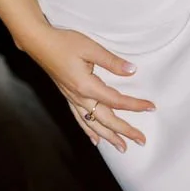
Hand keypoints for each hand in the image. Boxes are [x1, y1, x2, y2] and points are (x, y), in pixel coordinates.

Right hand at [23, 23, 154, 153]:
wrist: (38, 42)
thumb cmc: (63, 42)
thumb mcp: (90, 47)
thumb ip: (111, 61)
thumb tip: (132, 71)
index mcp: (87, 86)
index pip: (116, 101)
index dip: (135, 105)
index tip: (151, 107)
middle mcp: (79, 97)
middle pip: (106, 119)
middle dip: (125, 131)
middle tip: (141, 140)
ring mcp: (72, 98)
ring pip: (92, 124)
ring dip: (109, 137)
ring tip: (122, 147)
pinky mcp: (67, 96)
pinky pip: (79, 119)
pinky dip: (89, 131)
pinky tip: (95, 139)